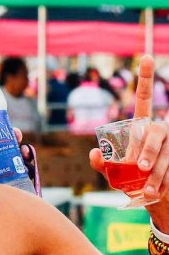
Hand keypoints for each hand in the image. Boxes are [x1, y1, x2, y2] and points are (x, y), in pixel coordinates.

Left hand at [0, 129, 31, 176]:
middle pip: (6, 154)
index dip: (4, 135)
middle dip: (16, 146)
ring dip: (23, 160)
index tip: (13, 132)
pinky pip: (12, 188)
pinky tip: (25, 171)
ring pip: (13, 169)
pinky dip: (22, 178)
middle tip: (18, 139)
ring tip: (24, 154)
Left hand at [89, 55, 168, 227]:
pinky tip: (154, 192)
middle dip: (149, 150)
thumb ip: (101, 164)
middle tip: (139, 167)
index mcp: (139, 127)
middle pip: (156, 132)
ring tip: (147, 189)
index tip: (146, 57)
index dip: (145, 79)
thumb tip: (93, 153)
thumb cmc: (130, 181)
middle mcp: (158, 130)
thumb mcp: (112, 173)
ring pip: (166, 152)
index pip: (143, 99)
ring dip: (157, 171)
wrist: (153, 197)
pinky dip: (162, 181)